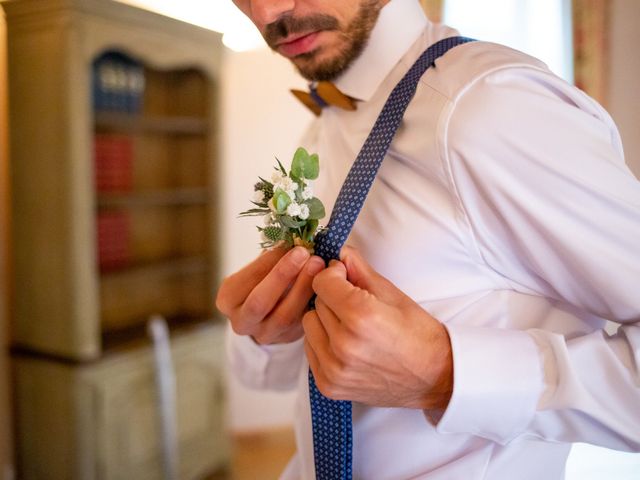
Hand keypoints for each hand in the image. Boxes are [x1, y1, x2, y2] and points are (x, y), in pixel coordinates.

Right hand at [216, 246, 324, 344]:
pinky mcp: (286, 339)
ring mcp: (264, 334)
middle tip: (304, 253)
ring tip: (318, 264)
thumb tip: (295, 239)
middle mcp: (241, 321)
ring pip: (285, 315)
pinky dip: (314, 300)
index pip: (247, 279)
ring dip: (304, 287)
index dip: (270, 261)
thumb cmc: (264, 280)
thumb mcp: (260, 268)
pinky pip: (301, 322)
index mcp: (228, 299)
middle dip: (283, 275)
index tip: (289, 243)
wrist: (269, 312)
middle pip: (260, 301)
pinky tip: (325, 282)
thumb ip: (273, 257)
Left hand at [303, 246, 452, 409]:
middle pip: (317, 303)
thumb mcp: (394, 295)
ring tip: (350, 326)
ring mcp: (335, 369)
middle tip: (355, 304)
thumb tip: (342, 253)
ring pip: (310, 325)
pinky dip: (323, 343)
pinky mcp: (329, 385)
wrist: (435, 377)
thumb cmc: (419, 335)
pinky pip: (310, 350)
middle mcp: (344, 345)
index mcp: (361, 317)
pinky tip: (346, 344)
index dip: (334, 275)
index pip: (323, 282)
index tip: (346, 277)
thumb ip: (362, 272)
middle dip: (332, 298)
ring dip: (325, 320)